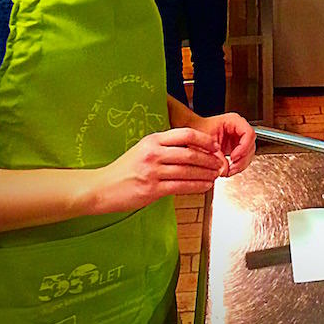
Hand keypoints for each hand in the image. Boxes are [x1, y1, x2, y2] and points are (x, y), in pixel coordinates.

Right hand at [94, 127, 225, 211]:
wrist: (102, 187)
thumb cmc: (125, 169)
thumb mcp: (143, 150)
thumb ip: (165, 148)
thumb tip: (194, 150)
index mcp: (153, 140)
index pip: (185, 134)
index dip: (205, 140)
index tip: (215, 147)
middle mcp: (153, 153)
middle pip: (190, 153)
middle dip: (210, 159)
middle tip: (220, 164)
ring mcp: (152, 171)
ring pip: (188, 170)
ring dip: (206, 174)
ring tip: (216, 175)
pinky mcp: (152, 189)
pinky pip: (181, 186)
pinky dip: (197, 186)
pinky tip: (205, 186)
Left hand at [193, 111, 256, 177]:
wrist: (192, 134)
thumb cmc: (198, 130)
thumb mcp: (206, 143)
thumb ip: (217, 156)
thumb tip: (225, 169)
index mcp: (234, 121)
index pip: (248, 133)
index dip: (244, 147)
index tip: (234, 157)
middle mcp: (239, 129)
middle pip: (250, 145)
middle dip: (242, 159)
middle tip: (232, 168)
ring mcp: (239, 138)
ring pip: (249, 153)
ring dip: (241, 164)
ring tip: (229, 171)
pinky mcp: (237, 147)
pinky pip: (243, 158)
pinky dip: (238, 165)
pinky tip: (229, 169)